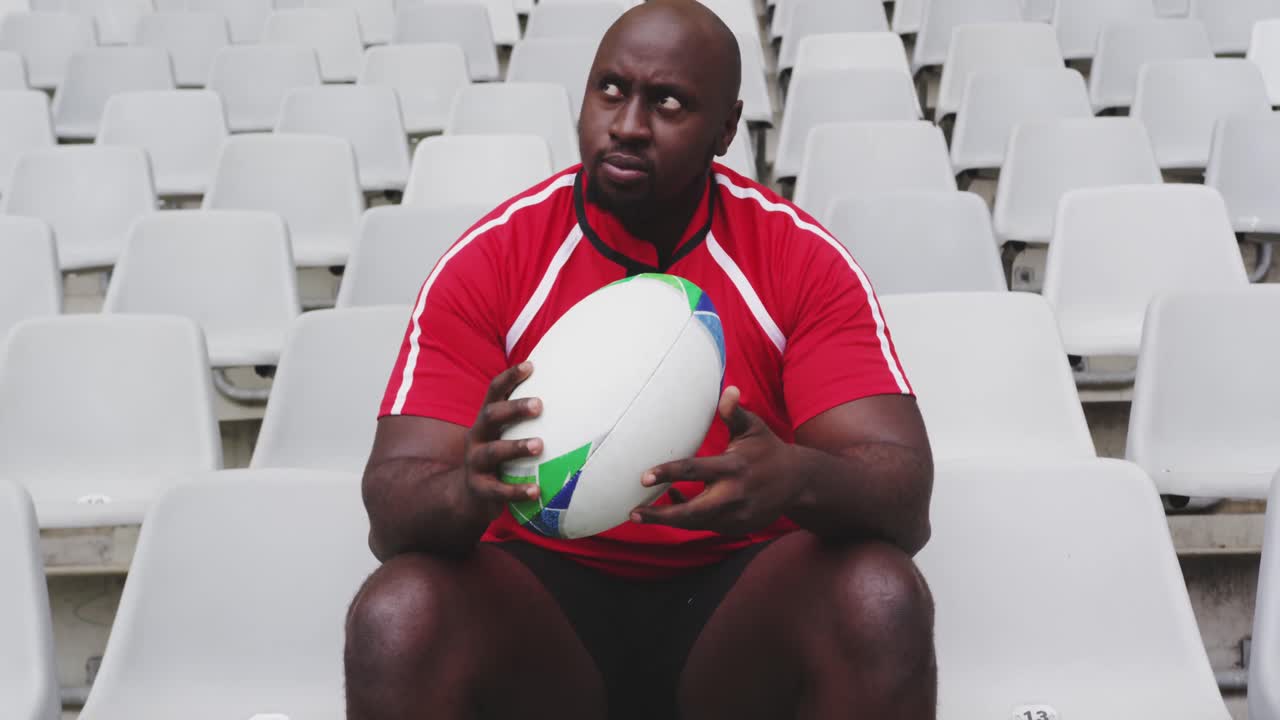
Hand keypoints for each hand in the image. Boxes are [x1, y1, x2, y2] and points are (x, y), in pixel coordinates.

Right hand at [462, 362, 543, 520]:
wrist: (468, 495)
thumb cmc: (499, 458)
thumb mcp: (504, 435)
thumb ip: (524, 420)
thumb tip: (569, 398)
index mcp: (486, 421)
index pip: (495, 392)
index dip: (510, 377)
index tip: (531, 366)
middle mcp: (477, 436)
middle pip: (491, 415)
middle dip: (514, 408)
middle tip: (539, 405)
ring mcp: (475, 462)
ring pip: (493, 452)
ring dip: (516, 447)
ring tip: (540, 445)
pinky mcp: (479, 488)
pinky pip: (498, 490)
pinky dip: (517, 490)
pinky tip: (536, 490)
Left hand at [630, 386, 803, 534]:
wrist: (798, 483)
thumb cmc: (767, 449)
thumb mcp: (753, 428)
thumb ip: (735, 413)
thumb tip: (728, 390)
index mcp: (734, 467)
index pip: (694, 470)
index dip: (667, 473)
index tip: (644, 476)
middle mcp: (734, 494)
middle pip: (692, 511)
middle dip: (661, 515)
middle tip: (633, 512)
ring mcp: (736, 515)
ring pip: (696, 523)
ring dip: (668, 519)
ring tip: (641, 513)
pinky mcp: (737, 528)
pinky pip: (705, 525)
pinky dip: (687, 518)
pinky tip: (671, 506)